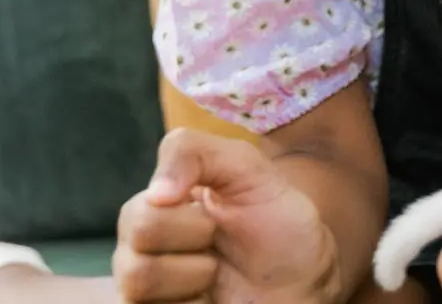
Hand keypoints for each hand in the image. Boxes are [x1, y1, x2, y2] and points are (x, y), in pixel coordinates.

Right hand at [112, 128, 339, 302]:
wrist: (304, 281)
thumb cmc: (277, 223)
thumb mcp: (248, 168)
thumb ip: (195, 152)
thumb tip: (156, 193)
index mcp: (158, 205)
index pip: (138, 211)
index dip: (182, 216)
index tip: (213, 214)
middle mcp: (142, 246)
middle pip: (136, 240)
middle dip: (194, 237)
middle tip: (217, 241)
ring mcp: (148, 287)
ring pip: (137, 282)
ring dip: (193, 276)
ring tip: (215, 273)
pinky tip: (208, 299)